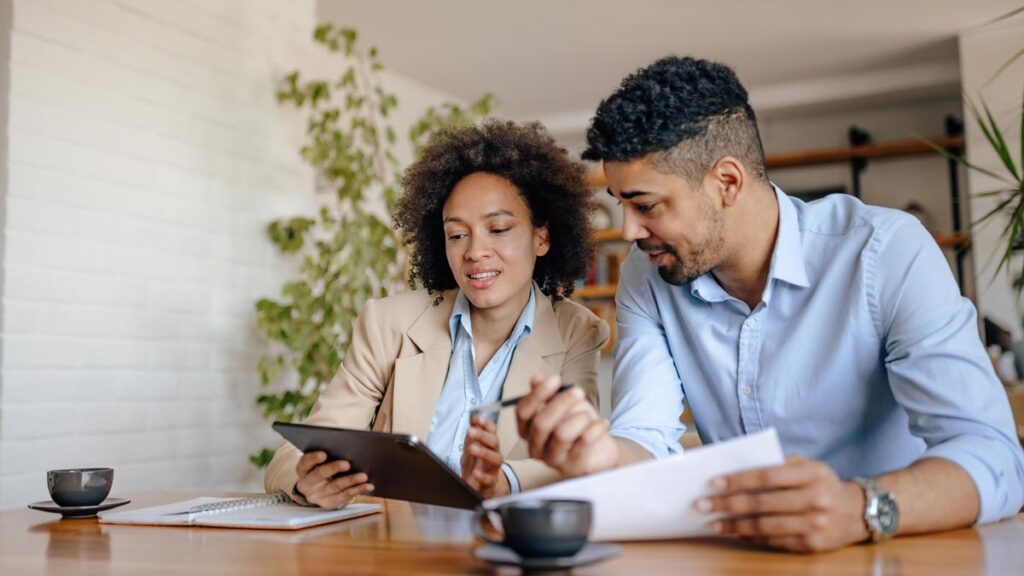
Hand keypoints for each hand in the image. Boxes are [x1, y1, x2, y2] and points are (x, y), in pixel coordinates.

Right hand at [294, 451, 374, 509]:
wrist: (318, 488)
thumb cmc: (323, 467)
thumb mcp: (320, 461)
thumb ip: (329, 454)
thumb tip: (347, 446)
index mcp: (302, 469)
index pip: (305, 462)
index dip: (313, 458)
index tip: (324, 454)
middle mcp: (306, 484)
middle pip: (320, 475)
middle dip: (334, 468)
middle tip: (347, 463)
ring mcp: (317, 496)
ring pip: (335, 487)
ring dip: (351, 481)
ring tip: (364, 476)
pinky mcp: (329, 504)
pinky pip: (344, 497)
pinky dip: (358, 490)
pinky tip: (368, 486)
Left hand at [460, 416, 510, 497]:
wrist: (485, 489)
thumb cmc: (478, 467)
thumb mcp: (472, 451)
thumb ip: (471, 437)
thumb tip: (471, 421)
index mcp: (489, 445)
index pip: (491, 431)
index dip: (485, 424)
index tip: (476, 419)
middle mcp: (494, 455)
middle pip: (494, 442)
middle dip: (483, 435)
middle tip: (471, 431)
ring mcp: (493, 469)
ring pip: (495, 459)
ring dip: (484, 452)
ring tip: (472, 448)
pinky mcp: (490, 484)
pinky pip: (489, 479)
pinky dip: (482, 476)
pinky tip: (475, 472)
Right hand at [515, 375, 617, 476]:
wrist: (599, 451)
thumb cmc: (576, 425)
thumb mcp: (563, 406)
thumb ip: (548, 394)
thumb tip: (535, 379)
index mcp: (527, 430)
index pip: (523, 411)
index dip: (538, 394)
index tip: (555, 379)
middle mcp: (535, 447)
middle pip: (541, 422)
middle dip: (562, 402)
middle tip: (579, 391)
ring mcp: (552, 460)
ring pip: (562, 433)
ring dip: (581, 418)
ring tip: (591, 415)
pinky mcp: (572, 466)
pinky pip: (584, 441)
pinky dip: (597, 427)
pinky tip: (603, 423)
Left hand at [695, 455, 868, 552]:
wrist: (857, 512)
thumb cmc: (821, 483)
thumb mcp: (808, 465)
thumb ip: (778, 464)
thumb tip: (736, 470)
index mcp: (812, 474)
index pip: (768, 476)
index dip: (739, 480)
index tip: (713, 482)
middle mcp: (815, 499)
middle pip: (762, 503)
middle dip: (727, 504)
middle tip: (701, 505)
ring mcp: (814, 525)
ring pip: (765, 526)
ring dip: (734, 525)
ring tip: (713, 523)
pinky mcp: (811, 545)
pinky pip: (774, 540)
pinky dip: (750, 537)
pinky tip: (734, 532)